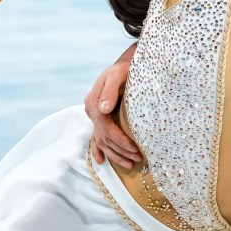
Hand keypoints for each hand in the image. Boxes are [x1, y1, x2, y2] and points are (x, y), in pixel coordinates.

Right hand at [84, 52, 139, 167]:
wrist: (123, 65)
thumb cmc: (123, 69)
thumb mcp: (117, 75)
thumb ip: (110, 90)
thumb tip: (104, 108)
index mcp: (93, 102)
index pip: (106, 128)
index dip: (120, 140)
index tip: (135, 148)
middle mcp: (91, 111)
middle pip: (105, 137)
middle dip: (121, 151)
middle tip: (138, 159)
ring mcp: (94, 116)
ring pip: (102, 141)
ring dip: (115, 155)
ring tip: (131, 165)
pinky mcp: (99, 118)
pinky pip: (96, 137)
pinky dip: (98, 150)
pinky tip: (100, 161)